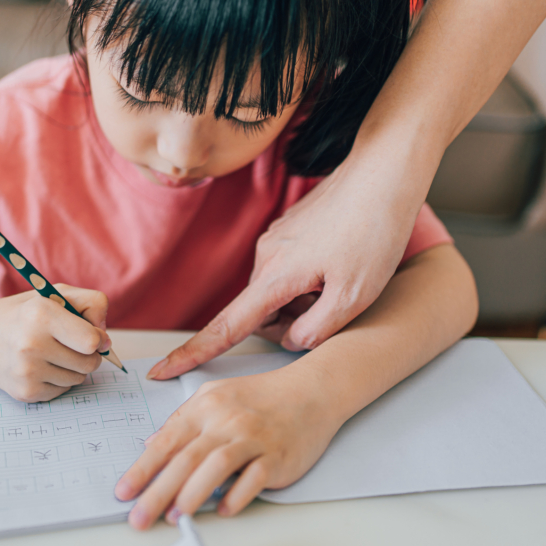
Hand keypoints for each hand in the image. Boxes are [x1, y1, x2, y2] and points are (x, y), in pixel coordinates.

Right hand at [0, 284, 110, 401]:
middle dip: (88, 354)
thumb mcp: (56, 294)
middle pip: (90, 363)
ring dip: (73, 367)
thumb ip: (92, 304)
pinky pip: (63, 391)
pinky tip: (40, 366)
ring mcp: (26, 372)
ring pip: (78, 379)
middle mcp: (30, 344)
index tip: (92, 335)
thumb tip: (106, 341)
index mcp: (40, 315)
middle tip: (69, 343)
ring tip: (50, 352)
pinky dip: (58, 379)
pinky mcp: (25, 392)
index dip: (98, 339)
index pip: (91, 341)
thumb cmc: (25, 314)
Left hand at [115, 367, 340, 528]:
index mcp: (206, 407)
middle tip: (139, 517)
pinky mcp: (277, 456)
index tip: (125, 492)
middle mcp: (227, 421)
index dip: (142, 469)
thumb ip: (182, 420)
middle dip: (157, 491)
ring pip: (216, 466)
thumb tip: (152, 444)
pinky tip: (223, 509)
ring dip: (192, 494)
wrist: (310, 391)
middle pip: (185, 458)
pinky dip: (237, 495)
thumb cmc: (261, 397)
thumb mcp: (216, 397)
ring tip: (176, 516)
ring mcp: (253, 438)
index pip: (166, 441)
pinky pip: (254, 478)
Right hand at [147, 147, 427, 379]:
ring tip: (344, 279)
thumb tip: (290, 339)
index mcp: (276, 276)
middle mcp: (267, 256)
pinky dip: (311, 278)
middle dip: (292, 321)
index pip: (227, 327)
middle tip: (337, 306)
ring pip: (280, 291)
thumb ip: (316, 330)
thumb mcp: (354, 297)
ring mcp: (276, 239)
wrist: (383, 175)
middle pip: (263, 312)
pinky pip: (290, 269)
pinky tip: (343, 262)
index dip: (194, 353)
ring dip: (305, 298)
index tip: (162, 370)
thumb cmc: (373, 233)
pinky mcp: (290, 229)